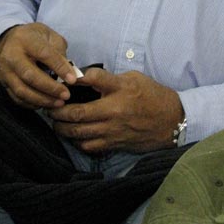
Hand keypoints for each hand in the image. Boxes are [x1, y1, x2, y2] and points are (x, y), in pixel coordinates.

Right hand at [0, 22, 77, 108]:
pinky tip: (46, 103)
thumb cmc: (34, 38)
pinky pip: (17, 98)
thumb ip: (59, 52)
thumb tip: (69, 72)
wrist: (9, 40)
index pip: (44, 54)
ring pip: (22, 90)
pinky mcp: (3, 82)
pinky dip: (32, 103)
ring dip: (42, 99)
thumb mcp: (49, 36)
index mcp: (24, 39)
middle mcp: (11, 55)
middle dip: (50, 88)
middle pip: (29, 75)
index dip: (59, 68)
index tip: (73, 79)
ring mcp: (5, 70)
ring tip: (59, 102)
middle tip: (66, 95)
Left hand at [47, 68, 184, 153]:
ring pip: (79, 133)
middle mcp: (115, 111)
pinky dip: (77, 141)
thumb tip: (85, 78)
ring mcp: (114, 131)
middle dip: (58, 111)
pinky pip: (89, 146)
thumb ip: (110, 79)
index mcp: (121, 90)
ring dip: (62, 128)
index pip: (94, 79)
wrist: (172, 121)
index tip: (64, 78)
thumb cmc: (152, 96)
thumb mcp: (134, 78)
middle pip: (78, 113)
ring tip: (56, 122)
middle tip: (50, 107)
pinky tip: (73, 135)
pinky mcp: (115, 144)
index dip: (76, 77)